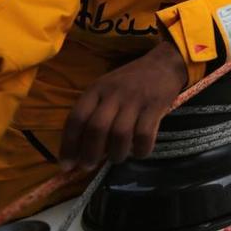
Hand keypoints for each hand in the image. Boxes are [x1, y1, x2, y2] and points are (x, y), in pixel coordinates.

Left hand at [60, 40, 186, 170]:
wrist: (164, 64)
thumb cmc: (130, 81)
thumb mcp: (106, 89)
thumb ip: (94, 113)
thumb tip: (80, 151)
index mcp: (96, 89)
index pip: (76, 118)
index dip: (68, 145)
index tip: (66, 165)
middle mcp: (113, 94)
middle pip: (96, 128)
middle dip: (89, 153)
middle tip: (89, 167)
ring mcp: (135, 100)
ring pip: (120, 134)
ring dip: (116, 154)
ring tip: (117, 157)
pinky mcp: (155, 106)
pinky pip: (144, 135)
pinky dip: (140, 150)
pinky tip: (139, 151)